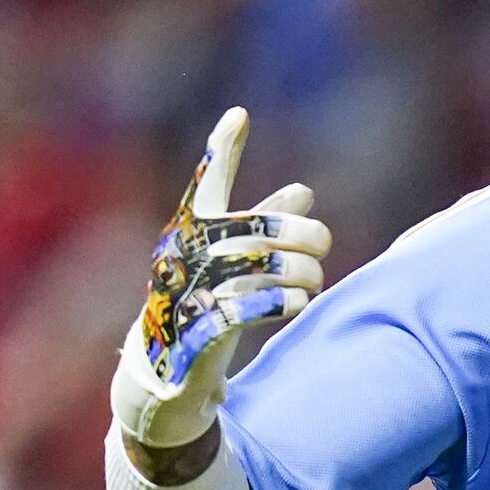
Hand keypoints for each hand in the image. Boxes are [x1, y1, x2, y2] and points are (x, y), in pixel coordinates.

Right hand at [113, 107, 329, 448]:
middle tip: (322, 242)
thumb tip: (304, 191)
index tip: (239, 116)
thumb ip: (263, 226)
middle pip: (253, 228)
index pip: (206, 185)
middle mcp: (182, 257)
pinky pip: (247, 309)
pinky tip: (299, 300)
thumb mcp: (232, 264)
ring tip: (314, 280)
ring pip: (258, 267)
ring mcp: (188, 293)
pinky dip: (281, 301)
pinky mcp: (199, 333)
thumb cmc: (204, 305)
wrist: (167, 373)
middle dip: (299, 231)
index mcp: (188, 232)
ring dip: (300, 270)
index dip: (221, 152)